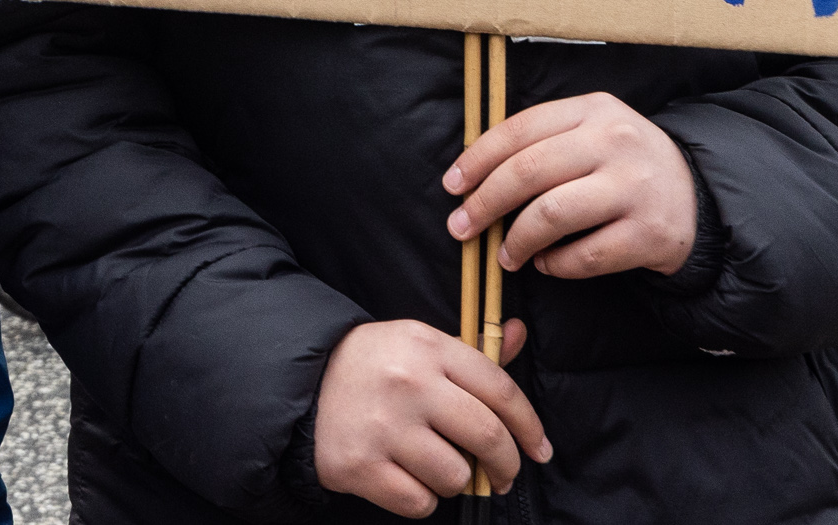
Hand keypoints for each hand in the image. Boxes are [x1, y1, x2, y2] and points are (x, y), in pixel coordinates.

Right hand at [312, 317, 545, 513]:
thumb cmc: (372, 367)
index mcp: (424, 345)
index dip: (529, 426)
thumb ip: (472, 352)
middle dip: (506, 465)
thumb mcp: (417, 345)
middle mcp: (406, 382)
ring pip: (456, 477)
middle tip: (501, 475)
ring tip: (434, 465)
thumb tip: (519, 334)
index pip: (500, 390)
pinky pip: (420, 503)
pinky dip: (421, 498)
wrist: (299, 384)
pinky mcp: (359, 465)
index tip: (539, 449)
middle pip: (488, 437)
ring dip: (454, 480)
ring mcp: (381, 426)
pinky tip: (406, 477)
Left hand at [447, 89, 698, 279]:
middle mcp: (615, 143)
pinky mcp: (649, 234)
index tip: (452, 185)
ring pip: (551, 214)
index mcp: (593, 109)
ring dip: (515, 239)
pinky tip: (545, 263)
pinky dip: (555, 264)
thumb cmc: (625, 164)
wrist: (699, 198)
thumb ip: (542, 141)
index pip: (519, 129)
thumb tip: (473, 174)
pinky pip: (584, 255)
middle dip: (484, 203)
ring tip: (504, 255)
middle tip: (462, 227)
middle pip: (528, 172)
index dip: (477, 159)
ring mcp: (635, 189)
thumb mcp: (592, 131)